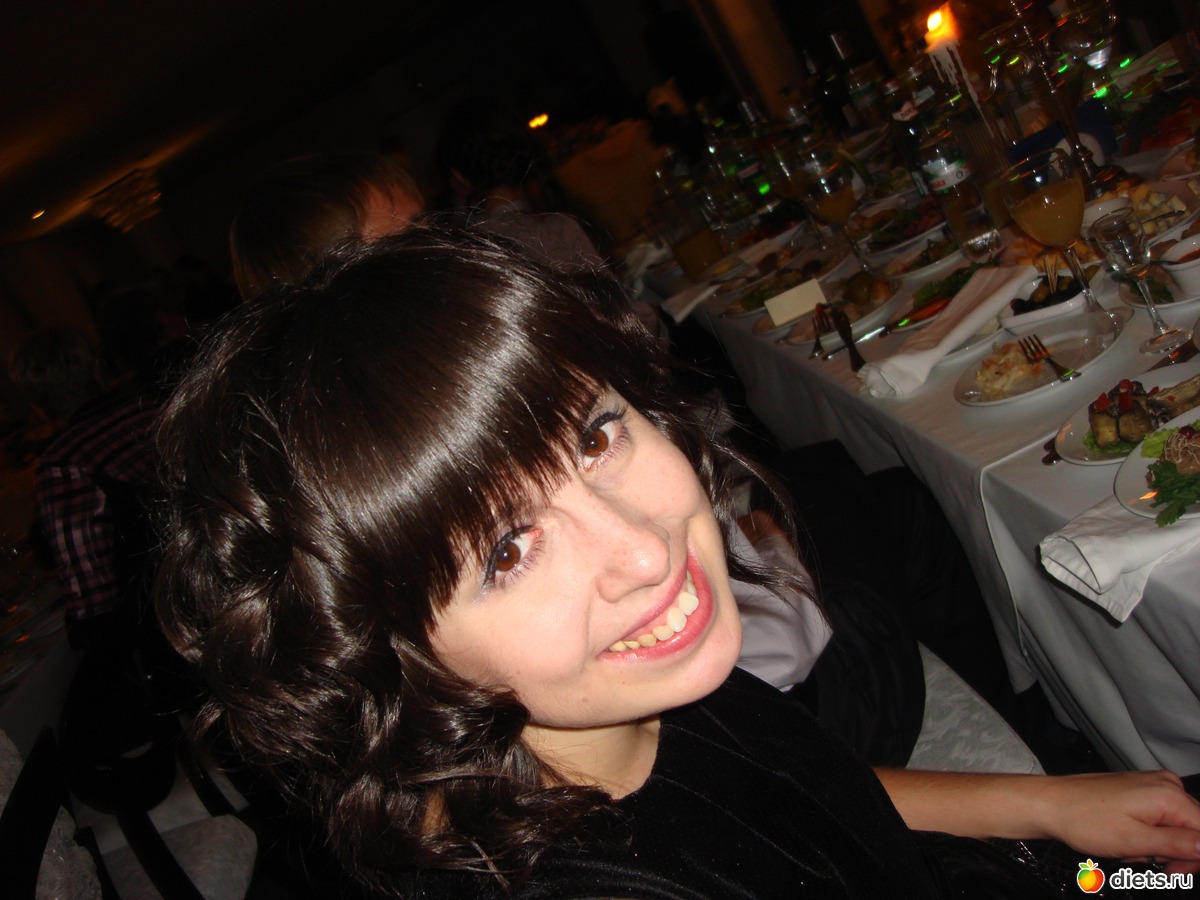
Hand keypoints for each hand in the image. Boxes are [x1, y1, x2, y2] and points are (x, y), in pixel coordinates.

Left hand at [1043, 771, 1199, 874]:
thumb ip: (1178, 844)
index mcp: (1169, 795)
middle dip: (1174, 854)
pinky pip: (1159, 820)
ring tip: (1129, 850)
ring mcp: (1152, 786)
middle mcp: (1165, 785)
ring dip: (1157, 848)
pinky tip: (1127, 841)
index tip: (1172, 872)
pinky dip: (1147, 837)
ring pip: (1175, 829)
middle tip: (1148, 864)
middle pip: (1194, 830)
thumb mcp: (1135, 841)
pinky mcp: (1139, 792)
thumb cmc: (1084, 820)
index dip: (1194, 858)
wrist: (1049, 804)